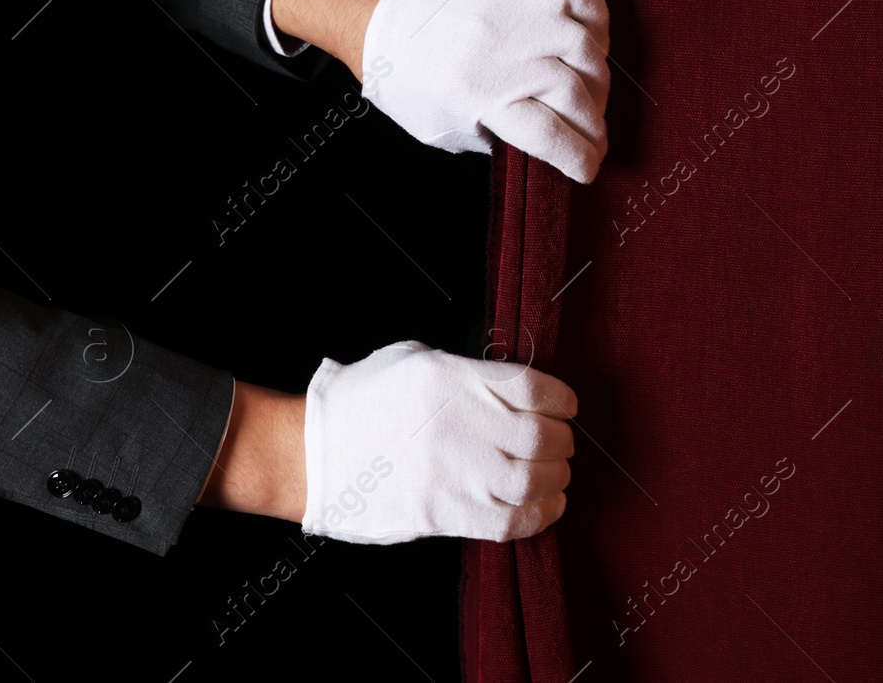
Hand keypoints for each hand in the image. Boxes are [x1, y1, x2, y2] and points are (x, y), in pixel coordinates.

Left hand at [272, 0, 610, 182]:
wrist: (380, 4)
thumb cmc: (404, 71)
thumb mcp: (439, 126)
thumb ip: (492, 136)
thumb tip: (542, 143)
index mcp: (479, 97)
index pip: (552, 138)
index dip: (580, 159)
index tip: (587, 167)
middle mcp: (506, 55)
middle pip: (577, 100)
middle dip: (592, 128)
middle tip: (591, 136)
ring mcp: (523, 12)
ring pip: (589, 56)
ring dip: (596, 83)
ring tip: (585, 94)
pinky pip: (589, 3)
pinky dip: (597, 29)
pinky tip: (585, 46)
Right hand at [299, 340, 575, 544]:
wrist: (317, 451)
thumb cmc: (361, 401)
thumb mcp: (416, 361)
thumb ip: (467, 373)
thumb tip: (512, 391)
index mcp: (453, 379)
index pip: (535, 388)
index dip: (561, 400)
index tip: (564, 407)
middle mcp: (462, 425)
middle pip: (544, 438)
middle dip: (561, 441)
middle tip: (559, 443)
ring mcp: (457, 473)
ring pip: (536, 481)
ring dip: (555, 478)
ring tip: (553, 474)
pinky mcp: (448, 513)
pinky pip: (514, 521)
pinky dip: (541, 514)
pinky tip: (545, 504)